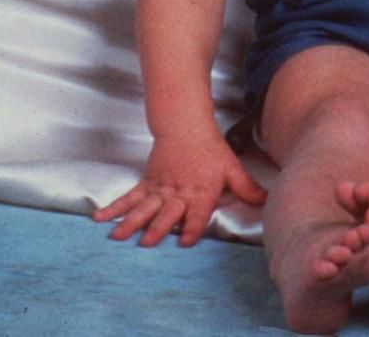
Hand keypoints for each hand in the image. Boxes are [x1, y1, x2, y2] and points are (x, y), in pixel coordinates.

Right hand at [93, 130, 265, 247]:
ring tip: (118, 236)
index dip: (192, 227)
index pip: (197, 213)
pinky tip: (102, 217)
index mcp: (201, 191)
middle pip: (167, 212)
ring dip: (132, 222)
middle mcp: (179, 192)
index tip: (186, 240)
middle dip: (158, 228)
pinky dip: (115, 207)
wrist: (186, 126)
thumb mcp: (231, 167)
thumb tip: (267, 200)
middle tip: (147, 242)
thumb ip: (247, 187)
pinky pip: (130, 196)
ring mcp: (160, 188)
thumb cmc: (210, 149)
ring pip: (145, 207)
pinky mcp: (147, 182)